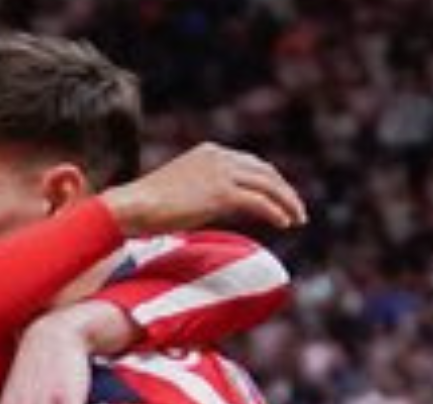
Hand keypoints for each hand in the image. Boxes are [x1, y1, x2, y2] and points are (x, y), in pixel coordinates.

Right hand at [101, 143, 306, 236]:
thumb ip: (205, 191)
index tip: (280, 197)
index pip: (251, 163)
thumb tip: (217, 207)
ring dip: (287, 202)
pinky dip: (275, 212)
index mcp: (210, 152)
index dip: (269, 181)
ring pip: (267, 185)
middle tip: (297, 209)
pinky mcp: (221, 193)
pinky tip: (285, 223)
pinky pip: (258, 202)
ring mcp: (220, 173)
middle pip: (264, 171)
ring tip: (298, 218)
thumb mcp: (183, 189)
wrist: (133, 206)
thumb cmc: (148, 205)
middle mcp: (219, 156)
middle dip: (284, 190)